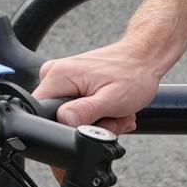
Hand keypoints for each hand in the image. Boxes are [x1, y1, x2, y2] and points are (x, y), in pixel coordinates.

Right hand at [37, 32, 178, 134]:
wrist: (144, 57)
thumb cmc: (133, 74)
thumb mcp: (111, 100)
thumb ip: (84, 112)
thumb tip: (63, 122)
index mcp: (58, 76)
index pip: (42, 114)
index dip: (64, 129)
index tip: (92, 124)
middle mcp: (55, 75)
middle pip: (59, 119)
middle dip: (89, 126)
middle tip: (112, 117)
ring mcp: (63, 79)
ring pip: (71, 118)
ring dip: (98, 121)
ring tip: (116, 112)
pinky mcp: (71, 84)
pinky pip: (78, 110)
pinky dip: (98, 114)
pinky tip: (112, 109)